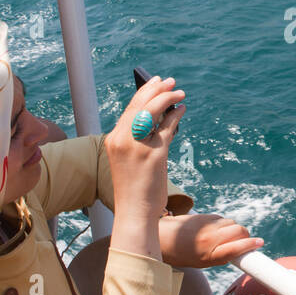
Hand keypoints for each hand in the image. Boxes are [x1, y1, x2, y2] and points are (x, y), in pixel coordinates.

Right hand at [105, 74, 185, 225]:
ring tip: (179, 93)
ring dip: (168, 98)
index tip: (156, 82)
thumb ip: (139, 137)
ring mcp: (137, 147)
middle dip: (158, 89)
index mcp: (113, 139)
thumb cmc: (134, 186)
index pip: (130, 108)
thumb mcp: (130, 158)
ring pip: (153, 111)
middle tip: (171, 82)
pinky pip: (167, 128)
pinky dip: (176, 116)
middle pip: (141, 104)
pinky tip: (182, 110)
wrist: (134, 212)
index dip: (144, 92)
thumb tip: (161, 116)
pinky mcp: (154, 155)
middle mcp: (122, 139)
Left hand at [158, 213, 262, 267]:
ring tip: (226, 236)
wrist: (162, 238)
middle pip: (238, 232)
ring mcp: (207, 226)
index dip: (249, 245)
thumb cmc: (181, 255)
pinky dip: (223, 224)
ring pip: (232, 223)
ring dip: (234, 228)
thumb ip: (220, 255)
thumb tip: (240, 248)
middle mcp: (209, 240)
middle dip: (245, 236)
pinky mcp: (205, 216)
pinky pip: (222, 219)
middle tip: (244, 241)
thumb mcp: (201, 262)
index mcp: (208, 257)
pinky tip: (215, 229)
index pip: (235, 248)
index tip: (259, 243)